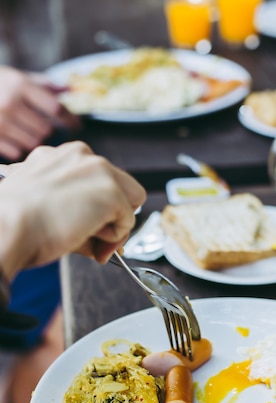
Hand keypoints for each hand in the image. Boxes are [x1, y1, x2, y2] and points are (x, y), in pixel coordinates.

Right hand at [0, 66, 79, 160]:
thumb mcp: (17, 78)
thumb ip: (43, 84)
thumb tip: (70, 88)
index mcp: (20, 86)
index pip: (56, 107)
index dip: (70, 118)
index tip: (77, 124)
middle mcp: (11, 103)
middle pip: (46, 129)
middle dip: (48, 130)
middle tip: (43, 127)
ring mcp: (0, 121)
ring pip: (33, 143)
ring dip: (34, 140)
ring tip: (26, 132)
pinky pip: (17, 152)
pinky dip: (19, 148)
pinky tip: (13, 139)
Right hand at [0, 141, 145, 279]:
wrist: (7, 228)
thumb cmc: (16, 222)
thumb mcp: (45, 204)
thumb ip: (77, 210)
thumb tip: (102, 238)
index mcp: (62, 156)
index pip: (98, 179)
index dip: (98, 206)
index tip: (88, 226)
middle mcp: (82, 155)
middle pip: (121, 186)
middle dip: (113, 214)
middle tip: (96, 239)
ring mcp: (99, 170)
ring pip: (130, 200)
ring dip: (114, 224)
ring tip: (87, 239)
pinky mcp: (111, 192)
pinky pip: (128, 221)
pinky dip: (113, 238)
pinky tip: (89, 241)